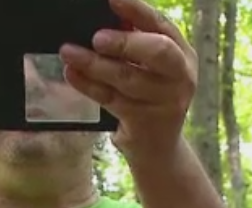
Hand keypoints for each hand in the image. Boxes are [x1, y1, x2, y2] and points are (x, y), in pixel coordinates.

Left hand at [58, 0, 194, 159]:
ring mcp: (166, 102)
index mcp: (182, 54)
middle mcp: (181, 77)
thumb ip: (136, 43)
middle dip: (125, 42)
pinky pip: (112, 99)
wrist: (159, 147)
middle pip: (158, 52)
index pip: (162, 25)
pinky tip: (72, 74)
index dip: (137, 10)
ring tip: (68, 52)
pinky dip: (88, 85)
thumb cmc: (149, 97)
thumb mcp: (152, 68)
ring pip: (128, 77)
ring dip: (95, 64)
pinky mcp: (145, 122)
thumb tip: (103, 19)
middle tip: (96, 38)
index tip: (112, 0)